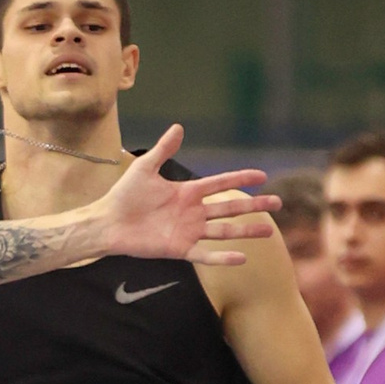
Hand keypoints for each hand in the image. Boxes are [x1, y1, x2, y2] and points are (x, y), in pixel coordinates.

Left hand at [91, 130, 278, 267]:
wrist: (107, 223)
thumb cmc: (123, 196)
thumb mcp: (145, 168)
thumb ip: (163, 150)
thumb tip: (178, 127)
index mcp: (187, 192)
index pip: (221, 184)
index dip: (241, 179)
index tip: (262, 176)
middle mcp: (192, 212)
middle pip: (230, 208)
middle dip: (254, 206)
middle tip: (277, 203)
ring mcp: (188, 231)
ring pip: (224, 231)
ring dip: (246, 231)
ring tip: (269, 231)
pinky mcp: (179, 249)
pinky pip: (205, 254)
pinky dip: (222, 257)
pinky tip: (242, 257)